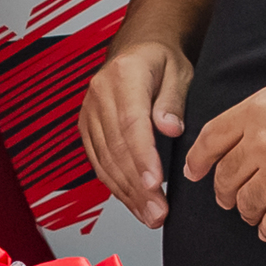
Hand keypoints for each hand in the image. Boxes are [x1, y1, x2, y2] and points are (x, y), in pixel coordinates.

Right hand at [79, 41, 193, 226]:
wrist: (136, 50)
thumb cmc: (161, 61)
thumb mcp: (179, 70)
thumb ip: (173, 99)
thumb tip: (171, 128)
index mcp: (123, 76)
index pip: (130, 123)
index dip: (141, 156)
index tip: (153, 183)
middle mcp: (99, 96)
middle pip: (115, 148)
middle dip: (136, 185)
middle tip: (158, 213)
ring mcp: (89, 113)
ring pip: (104, 160)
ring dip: (126, 193)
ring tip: (149, 215)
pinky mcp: (86, 128)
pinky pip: (98, 162)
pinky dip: (115, 185)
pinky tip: (132, 202)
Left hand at [184, 83, 265, 242]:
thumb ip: (258, 115)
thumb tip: (228, 144)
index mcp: (258, 110)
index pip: (212, 137)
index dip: (198, 158)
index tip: (194, 172)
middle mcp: (264, 140)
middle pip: (226, 174)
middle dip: (223, 191)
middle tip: (226, 199)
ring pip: (246, 201)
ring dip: (245, 211)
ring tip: (250, 214)